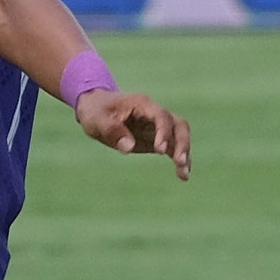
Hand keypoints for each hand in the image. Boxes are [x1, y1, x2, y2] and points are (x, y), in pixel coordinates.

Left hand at [75, 89, 190, 179]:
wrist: (95, 108)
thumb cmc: (95, 111)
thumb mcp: (96, 119)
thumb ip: (112, 131)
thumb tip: (129, 147)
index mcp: (142, 104)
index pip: (161, 116)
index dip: (164, 132)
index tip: (160, 150)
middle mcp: (154, 114)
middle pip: (178, 125)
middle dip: (182, 143)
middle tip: (180, 162)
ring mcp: (157, 126)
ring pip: (179, 136)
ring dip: (184, 153)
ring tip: (184, 174)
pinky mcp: (155, 138)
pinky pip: (172, 148)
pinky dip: (178, 160)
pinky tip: (182, 175)